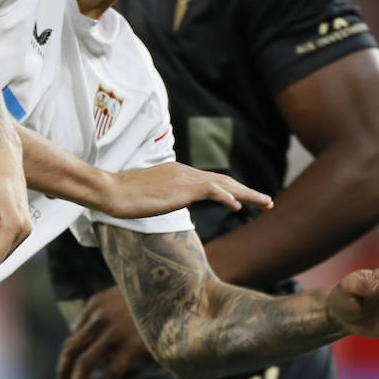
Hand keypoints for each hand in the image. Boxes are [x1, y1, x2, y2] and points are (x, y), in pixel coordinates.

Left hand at [56, 286, 151, 378]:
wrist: (174, 289)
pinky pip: (113, 372)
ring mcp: (114, 331)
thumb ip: (101, 313)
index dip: (66, 358)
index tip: (65, 373)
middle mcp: (99, 317)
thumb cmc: (149, 294)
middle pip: (72, 350)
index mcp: (94, 305)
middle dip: (64, 373)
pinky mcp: (132, 343)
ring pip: (85, 363)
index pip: (73, 336)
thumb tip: (83, 334)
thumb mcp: (119, 295)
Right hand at [101, 162, 272, 218]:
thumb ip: (162, 195)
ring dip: (247, 194)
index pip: (211, 181)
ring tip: (266, 202)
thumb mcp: (149, 194)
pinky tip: (238, 206)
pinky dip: (227, 197)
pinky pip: (211, 191)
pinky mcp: (181, 189)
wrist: (111, 191)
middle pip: (223, 181)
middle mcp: (185, 172)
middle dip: (247, 191)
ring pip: (224, 185)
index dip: (231, 190)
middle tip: (267, 201)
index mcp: (178, 173)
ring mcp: (184, 179)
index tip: (245, 199)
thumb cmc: (123, 195)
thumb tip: (164, 201)